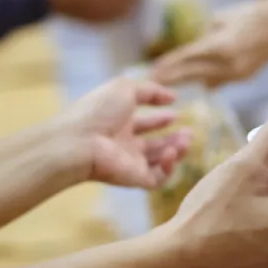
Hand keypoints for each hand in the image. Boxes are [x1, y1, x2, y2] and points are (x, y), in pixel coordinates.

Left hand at [57, 77, 189, 188]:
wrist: (79, 142)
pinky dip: (169, 166)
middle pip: (154, 145)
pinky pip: (158, 177)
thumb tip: (173, 96)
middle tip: (188, 132)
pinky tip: (171, 152)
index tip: (176, 113)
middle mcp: (125, 145)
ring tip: (186, 139)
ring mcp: (130, 163)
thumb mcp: (125, 89)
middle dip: (173, 139)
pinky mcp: (135, 178)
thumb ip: (151, 90)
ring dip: (176, 151)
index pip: (144, 124)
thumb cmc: (98, 111)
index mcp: (118, 124)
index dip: (160, 119)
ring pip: (160, 162)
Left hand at [151, 1, 267, 86]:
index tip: (150, 72)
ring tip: (170, 80)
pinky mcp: (244, 76)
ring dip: (189, 78)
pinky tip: (199, 79)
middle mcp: (225, 64)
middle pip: (191, 73)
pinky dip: (208, 77)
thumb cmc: (252, 13)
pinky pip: (219, 79)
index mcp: (218, 46)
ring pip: (204, 79)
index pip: (184, 58)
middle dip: (172, 77)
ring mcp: (236, 73)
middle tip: (152, 81)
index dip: (166, 66)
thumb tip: (194, 54)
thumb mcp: (221, 19)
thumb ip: (204, 39)